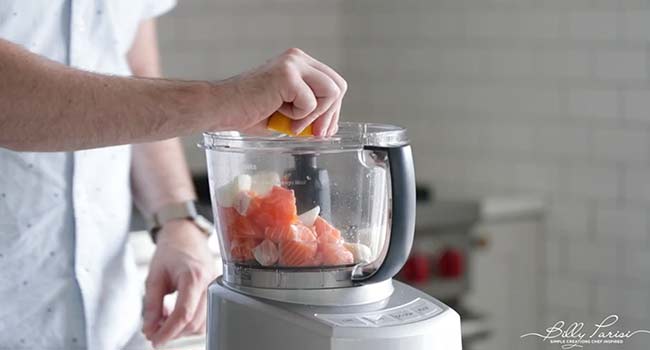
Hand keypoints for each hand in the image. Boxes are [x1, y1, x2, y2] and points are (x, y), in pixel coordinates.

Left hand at [142, 220, 217, 347]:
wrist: (186, 235)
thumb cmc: (171, 250)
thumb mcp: (154, 276)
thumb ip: (152, 305)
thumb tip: (150, 329)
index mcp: (193, 277)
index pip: (184, 314)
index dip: (168, 332)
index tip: (155, 340)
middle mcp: (209, 284)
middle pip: (194, 322)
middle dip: (173, 332)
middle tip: (153, 329)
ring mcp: (216, 288)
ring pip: (202, 323)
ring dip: (181, 328)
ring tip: (164, 317)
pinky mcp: (216, 292)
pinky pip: (206, 316)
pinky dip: (190, 322)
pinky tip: (176, 313)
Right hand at [220, 48, 346, 136]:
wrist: (220, 109)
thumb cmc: (247, 111)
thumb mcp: (286, 112)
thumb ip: (309, 114)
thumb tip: (329, 127)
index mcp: (299, 63)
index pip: (334, 83)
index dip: (333, 110)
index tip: (321, 130)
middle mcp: (298, 58)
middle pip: (338, 86)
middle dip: (330, 115)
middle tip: (315, 134)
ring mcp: (293, 64)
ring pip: (331, 93)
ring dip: (313, 117)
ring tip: (289, 123)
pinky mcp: (287, 75)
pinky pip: (311, 104)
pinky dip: (297, 118)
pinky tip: (276, 113)